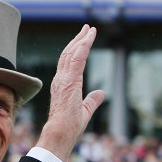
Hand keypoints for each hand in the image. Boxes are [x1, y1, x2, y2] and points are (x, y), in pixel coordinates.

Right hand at [36, 25, 105, 161]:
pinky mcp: (69, 80)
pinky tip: (89, 37)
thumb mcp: (85, 111)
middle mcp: (60, 80)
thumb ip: (92, 100)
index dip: (76, 50)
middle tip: (86, 29)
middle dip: (78, 40)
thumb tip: (100, 93)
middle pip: (68, 54)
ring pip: (72, 53)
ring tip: (89, 29)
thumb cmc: (69, 126)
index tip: (84, 40)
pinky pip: (76, 58)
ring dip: (81, 40)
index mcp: (63, 85)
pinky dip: (83, 45)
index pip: (69, 63)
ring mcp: (63, 79)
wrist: (60, 133)